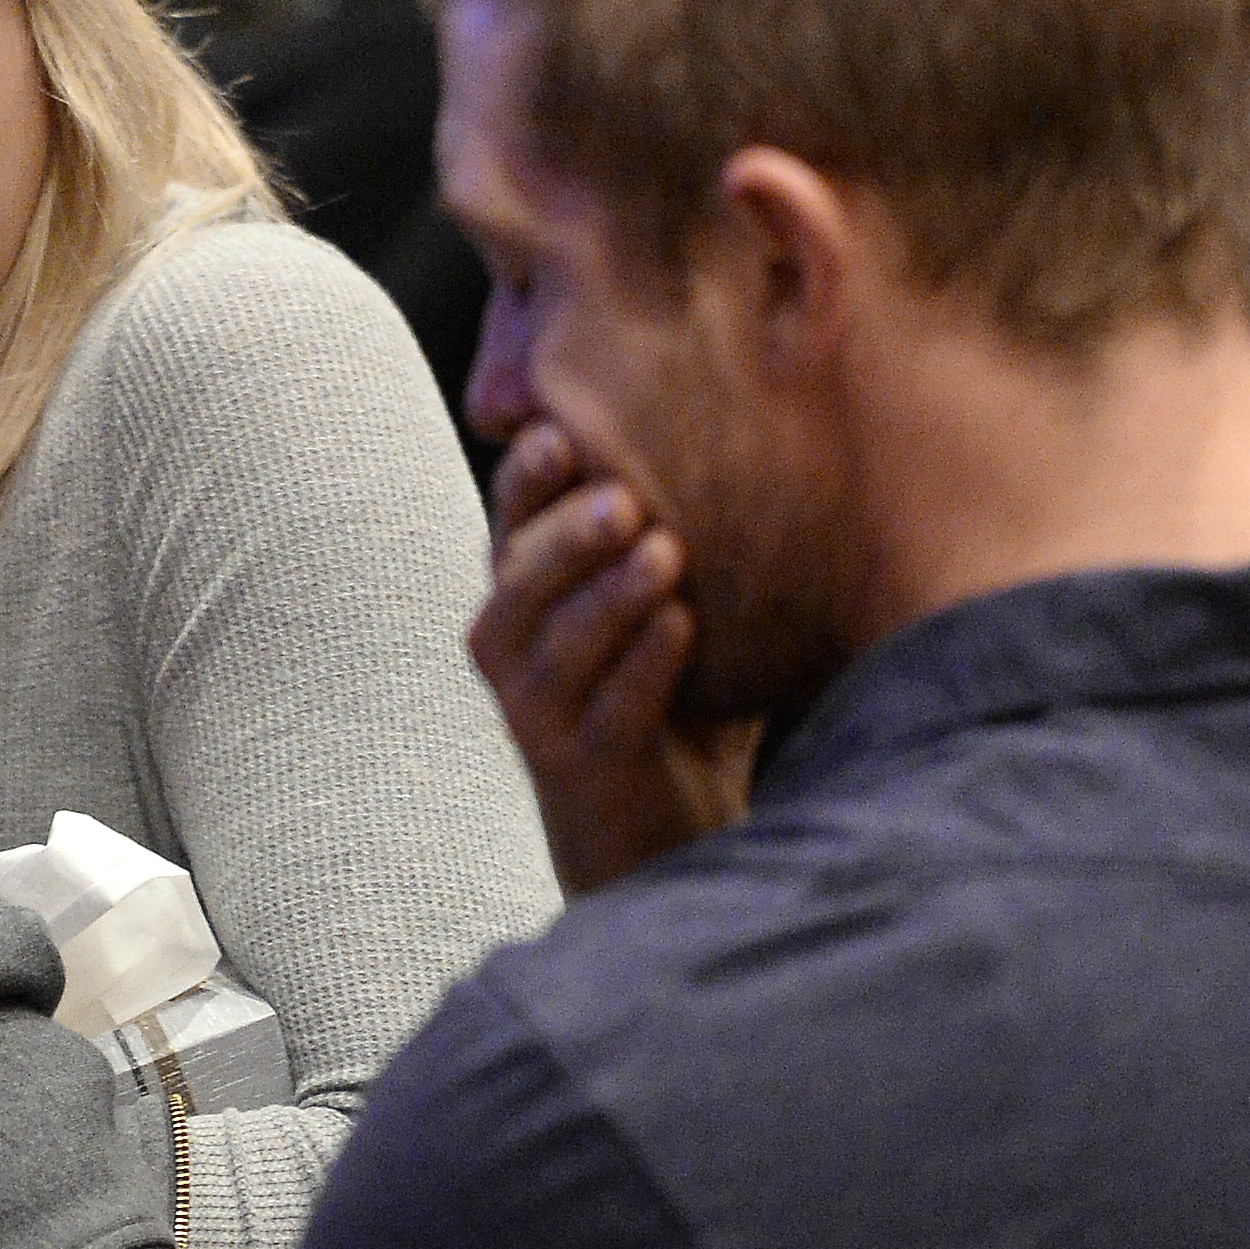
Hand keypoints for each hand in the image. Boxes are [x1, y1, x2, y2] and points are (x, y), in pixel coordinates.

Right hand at [470, 425, 756, 896]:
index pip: (507, 522)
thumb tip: (743, 427)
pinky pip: (610, 713)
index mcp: (523, 593)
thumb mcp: (656, 600)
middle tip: (622, 501)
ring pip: (558, 649)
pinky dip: (644, 668)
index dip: (524, 480)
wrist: (660, 821)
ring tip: (662, 553)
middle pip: (517, 583)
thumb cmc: (664, 686)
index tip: (561, 434)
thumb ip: (666, 530)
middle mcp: (510, 649)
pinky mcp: (581, 768)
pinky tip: (682, 627)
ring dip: (609, 598)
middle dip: (566, 538)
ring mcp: (537, 713)